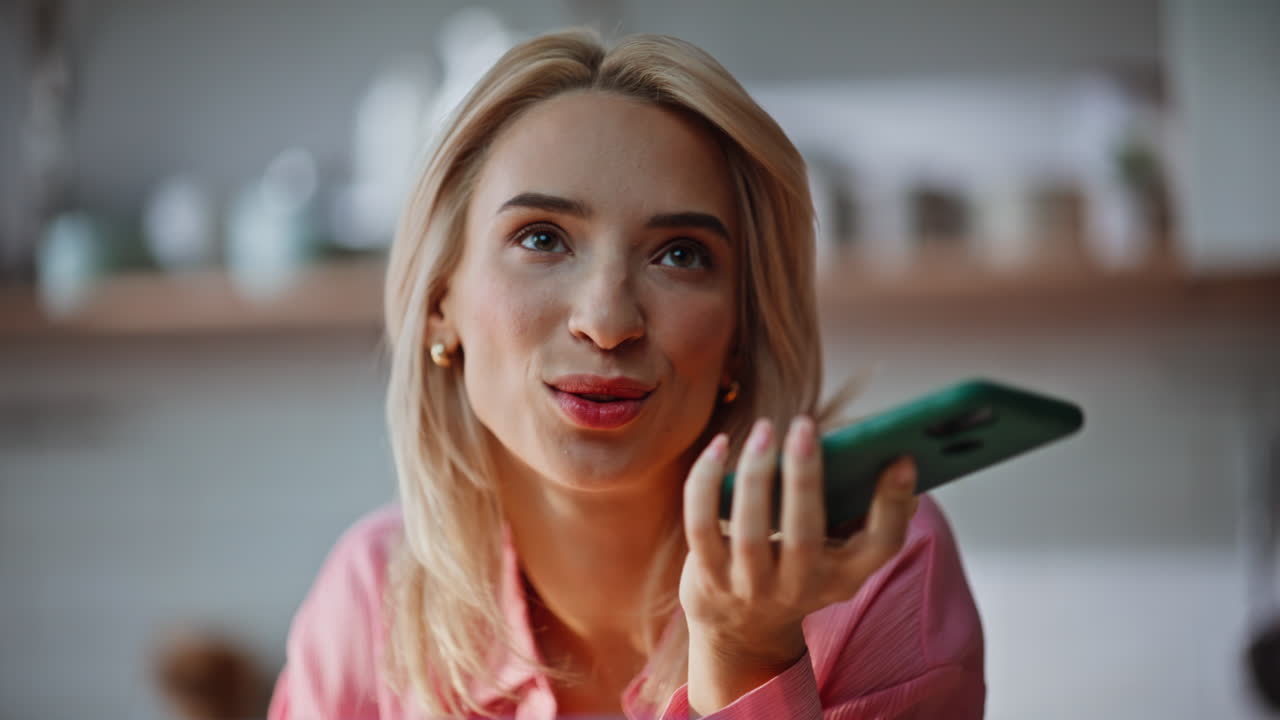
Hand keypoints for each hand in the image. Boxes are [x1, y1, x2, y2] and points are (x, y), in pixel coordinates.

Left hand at [679, 415, 919, 713]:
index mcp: (846, 576)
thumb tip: (895, 457)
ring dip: (755, 474)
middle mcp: (800, 587)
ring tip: (763, 429)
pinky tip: (718, 447)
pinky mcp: (708, 577)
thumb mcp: (839, 554)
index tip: (901, 458)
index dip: (893, 503)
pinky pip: (701, 525)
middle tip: (804, 425)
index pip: (882, 545)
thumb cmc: (799, 566)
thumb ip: (863, 512)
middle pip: (805, 535)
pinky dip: (705, 482)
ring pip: (750, 531)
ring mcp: (751, 587)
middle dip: (804, 476)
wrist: (742, 628)